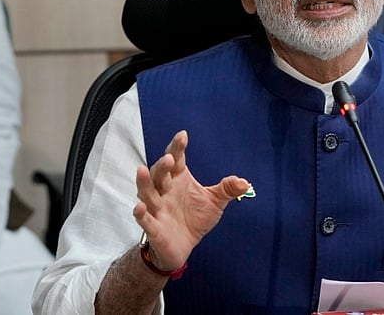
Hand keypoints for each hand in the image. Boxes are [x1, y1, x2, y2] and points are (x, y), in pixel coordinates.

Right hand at [133, 130, 249, 271]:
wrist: (184, 247)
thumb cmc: (195, 219)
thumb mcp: (215, 202)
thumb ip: (227, 190)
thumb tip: (244, 182)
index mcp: (178, 180)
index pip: (176, 160)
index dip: (177, 148)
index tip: (183, 136)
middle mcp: (165, 191)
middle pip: (159, 174)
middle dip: (162, 166)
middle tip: (169, 159)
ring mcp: (157, 208)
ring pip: (147, 192)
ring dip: (145, 182)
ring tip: (142, 170)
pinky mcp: (153, 227)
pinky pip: (144, 219)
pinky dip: (140, 213)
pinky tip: (139, 207)